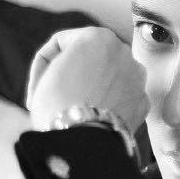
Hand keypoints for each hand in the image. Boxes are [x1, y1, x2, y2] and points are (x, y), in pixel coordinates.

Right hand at [26, 26, 147, 133]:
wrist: (80, 143)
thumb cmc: (56, 106)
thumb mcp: (49, 71)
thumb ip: (65, 60)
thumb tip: (74, 71)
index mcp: (97, 36)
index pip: (62, 44)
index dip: (43, 66)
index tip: (37, 89)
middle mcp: (124, 51)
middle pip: (90, 61)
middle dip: (72, 76)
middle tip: (54, 97)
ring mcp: (137, 77)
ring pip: (108, 79)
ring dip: (92, 89)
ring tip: (74, 109)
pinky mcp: (142, 102)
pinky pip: (120, 98)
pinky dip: (108, 105)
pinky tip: (91, 119)